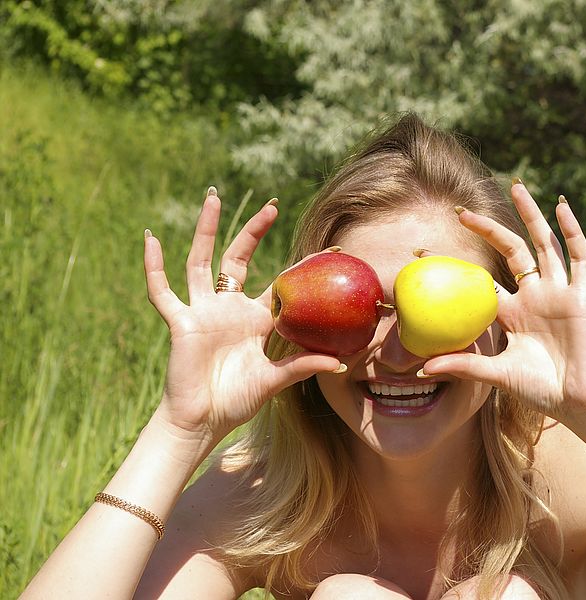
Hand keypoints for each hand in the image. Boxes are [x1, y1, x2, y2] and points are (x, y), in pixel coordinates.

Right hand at [144, 189, 342, 442]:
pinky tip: (150, 239)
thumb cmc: (237, 401)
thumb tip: (339, 363)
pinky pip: (163, 290)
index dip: (302, 266)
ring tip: (213, 197)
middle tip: (273, 205)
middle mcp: (228, 307)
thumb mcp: (274, 380)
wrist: (202, 421)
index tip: (330, 249)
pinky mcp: (180, 321)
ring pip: (201, 261)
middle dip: (254, 230)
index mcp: (254, 318)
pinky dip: (154, 267)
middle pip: (239, 258)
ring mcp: (202, 310)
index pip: (280, 283)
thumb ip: (302, 366)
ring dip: (206, 230)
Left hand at [422, 182, 585, 426]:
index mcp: (513, 313)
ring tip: (517, 186)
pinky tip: (561, 208)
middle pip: (511, 251)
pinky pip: (579, 259)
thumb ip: (464, 366)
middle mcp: (535, 297)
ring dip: (532, 215)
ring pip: (544, 245)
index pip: (480, 281)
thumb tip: (421, 368)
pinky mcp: (581, 297)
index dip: (456, 267)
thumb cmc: (541, 390)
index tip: (424, 253)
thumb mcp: (498, 375)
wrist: (580, 403)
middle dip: (489, 229)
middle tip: (461, 210)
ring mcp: (559, 294)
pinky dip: (572, 232)